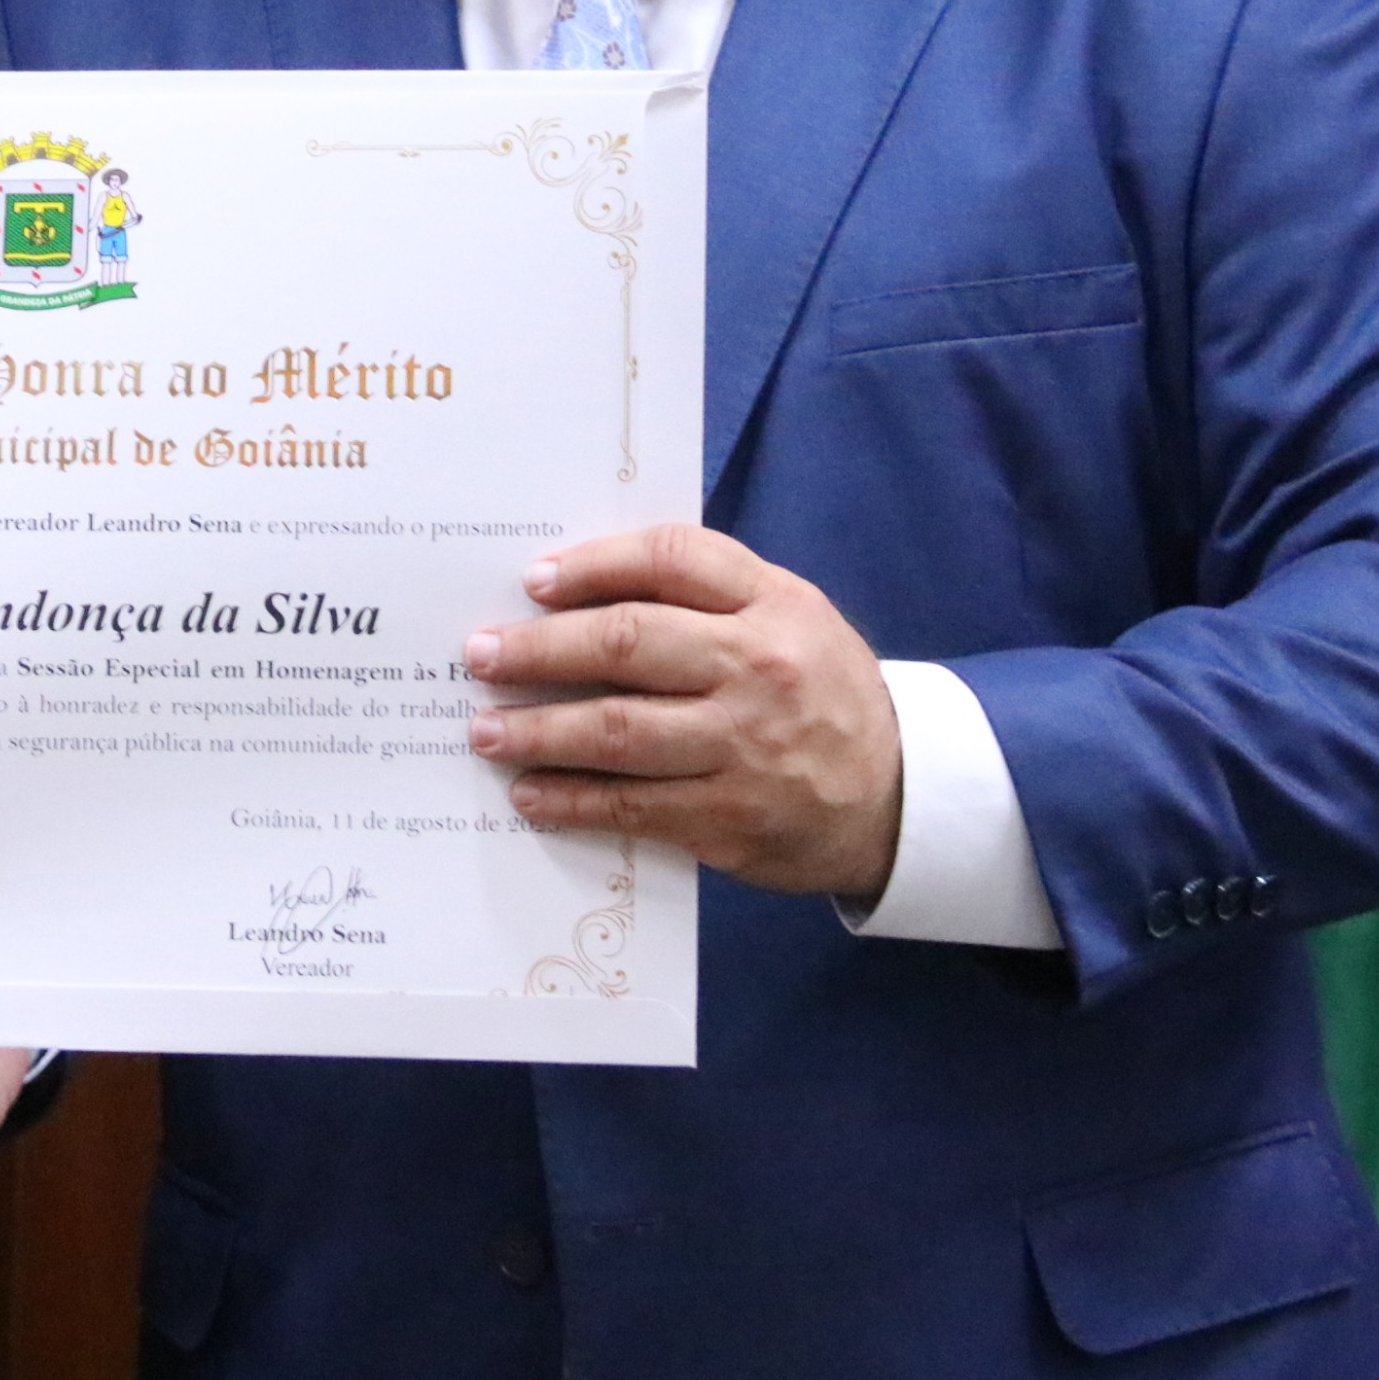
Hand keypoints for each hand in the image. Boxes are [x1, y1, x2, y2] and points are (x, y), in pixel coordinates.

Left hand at [464, 525, 903, 899]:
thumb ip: (707, 595)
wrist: (899, 795)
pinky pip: (634, 806)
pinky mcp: (732, 820)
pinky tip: (530, 793)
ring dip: (539, 730)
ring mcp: (745, 748)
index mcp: (773, 604)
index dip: (595, 564)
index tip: (533, 581)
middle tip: (479, 655)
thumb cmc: (819, 690)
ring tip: (485, 729)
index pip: (672, 559)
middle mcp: (759, 669)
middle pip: (629, 643)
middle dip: (540, 649)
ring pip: (620, 730)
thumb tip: (579, 589)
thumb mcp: (789, 617)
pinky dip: (573, 800)